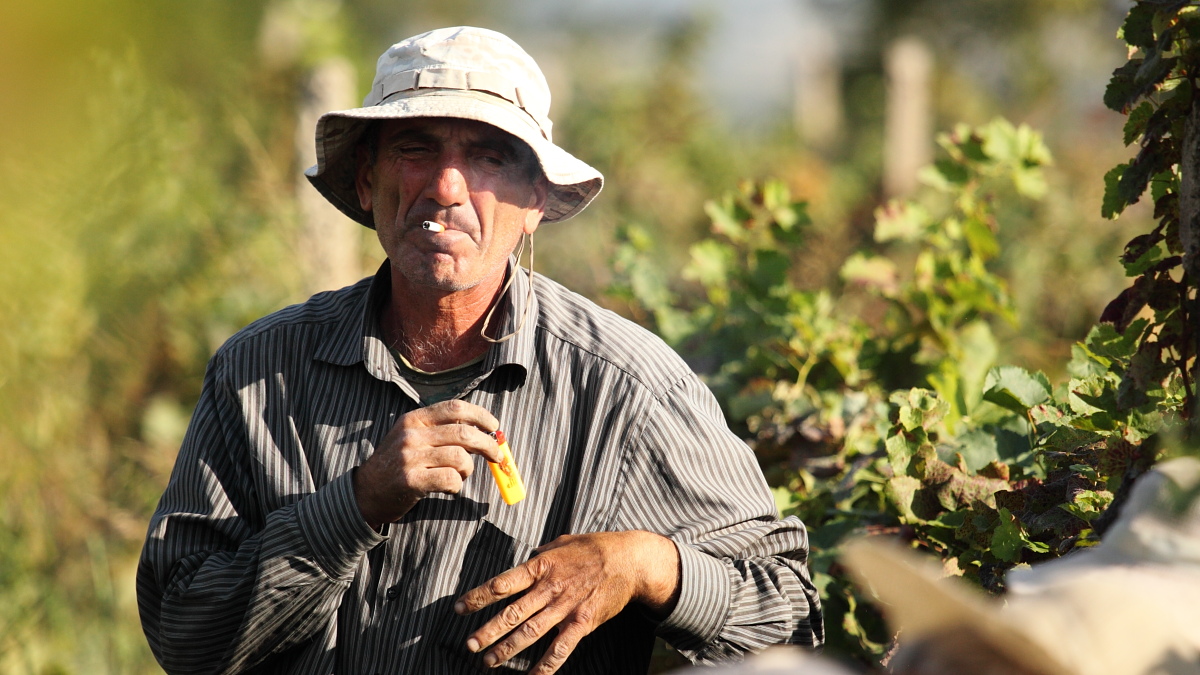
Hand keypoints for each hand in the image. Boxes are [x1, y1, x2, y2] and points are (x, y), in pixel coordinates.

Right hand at [353, 399, 502, 527]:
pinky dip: (457, 485)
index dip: (480, 416)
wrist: (365, 492)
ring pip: (460, 458)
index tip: (494, 426)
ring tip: (460, 475)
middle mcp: (412, 434)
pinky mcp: (412, 480)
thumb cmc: (397, 464)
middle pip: (464, 433)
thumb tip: (481, 431)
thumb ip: (440, 431)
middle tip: (497, 456)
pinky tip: (449, 487)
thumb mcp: (411, 437)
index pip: (455, 408)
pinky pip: (451, 480)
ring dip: (468, 469)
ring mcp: (410, 457)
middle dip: (487, 445)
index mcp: (414, 419)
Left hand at [454, 530, 680, 673]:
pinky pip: (560, 649)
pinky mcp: (582, 623)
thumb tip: (527, 560)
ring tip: (488, 660)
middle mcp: (550, 588)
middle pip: (512, 613)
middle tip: (469, 643)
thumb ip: (541, 555)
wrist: (629, 561)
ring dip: (507, 648)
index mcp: (541, 566)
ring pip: (531, 632)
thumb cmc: (594, 548)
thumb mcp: (562, 542)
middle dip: (488, 630)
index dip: (478, 596)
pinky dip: (546, 666)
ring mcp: (566, 608)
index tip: (459, 608)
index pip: (502, 584)